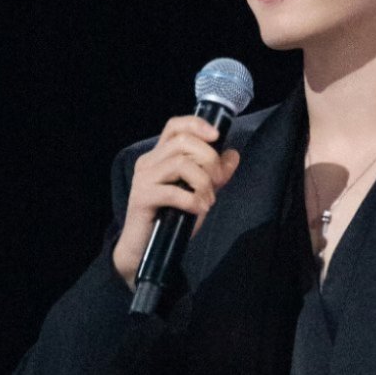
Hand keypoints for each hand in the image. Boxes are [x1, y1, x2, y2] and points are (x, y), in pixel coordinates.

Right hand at [112, 114, 241, 288]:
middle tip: (216, 182)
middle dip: (209, 159)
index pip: (175, 126)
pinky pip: (174, 191)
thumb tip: (233, 155)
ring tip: (207, 200)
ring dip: (203, 182)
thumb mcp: (197, 193)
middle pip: (183, 142)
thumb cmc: (169, 220)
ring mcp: (143, 179)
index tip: (217, 137)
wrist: (142, 250)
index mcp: (159, 156)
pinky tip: (199, 209)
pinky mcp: (142, 198)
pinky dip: (193, 200)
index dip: (196, 124)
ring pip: (180, 163)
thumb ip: (214, 175)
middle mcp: (148, 162)